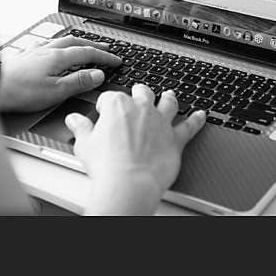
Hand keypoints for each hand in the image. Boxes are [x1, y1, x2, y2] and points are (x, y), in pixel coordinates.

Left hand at [0, 35, 121, 112]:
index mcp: (57, 57)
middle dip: (92, 45)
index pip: (87, 52)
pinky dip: (58, 46)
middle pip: (75, 42)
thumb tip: (98, 75)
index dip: (104, 56)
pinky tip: (53, 50)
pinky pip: (47, 45)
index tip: (115, 60)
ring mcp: (34, 51)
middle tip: (105, 49)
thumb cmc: (19, 92)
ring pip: (60, 41)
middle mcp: (46, 49)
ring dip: (76, 43)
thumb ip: (78, 82)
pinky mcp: (24, 56)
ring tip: (83, 46)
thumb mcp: (56, 91)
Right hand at [65, 84, 205, 214]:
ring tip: (170, 94)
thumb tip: (74, 119)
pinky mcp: (175, 138)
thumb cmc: (106, 165)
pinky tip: (202, 115)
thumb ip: (81, 128)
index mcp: (117, 105)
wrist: (129, 183)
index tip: (103, 113)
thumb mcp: (84, 144)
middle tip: (137, 94)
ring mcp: (160, 122)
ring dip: (168, 98)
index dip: (105, 106)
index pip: (110, 97)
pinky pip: (190, 126)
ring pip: (167, 103)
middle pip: (141, 92)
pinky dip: (197, 120)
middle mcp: (141, 108)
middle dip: (138, 92)